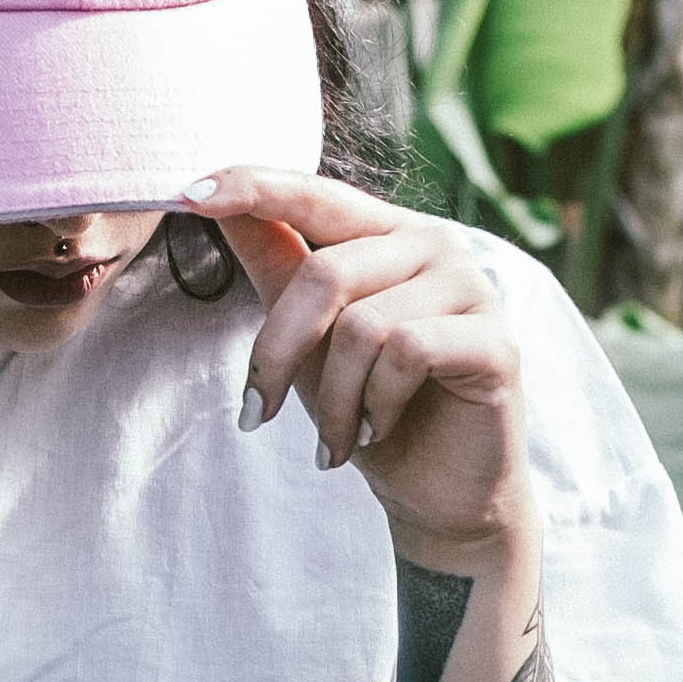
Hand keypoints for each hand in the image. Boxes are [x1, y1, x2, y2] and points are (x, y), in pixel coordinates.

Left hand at [182, 168, 529, 572]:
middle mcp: (436, 245)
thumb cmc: (368, 409)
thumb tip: (208, 194)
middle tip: (256, 413)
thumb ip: (275, 266)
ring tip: (335, 438)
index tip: (186, 193)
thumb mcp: (306, 338)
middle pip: (326, 274)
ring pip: (363, 325)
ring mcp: (473, 288)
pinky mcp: (496, 341)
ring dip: (331, 399)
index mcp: (388, 235)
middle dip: (278, 353)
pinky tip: (375, 431)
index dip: (254, 188)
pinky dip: (376, 405)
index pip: (317, 193)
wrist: (436, 493)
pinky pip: (408, 353)